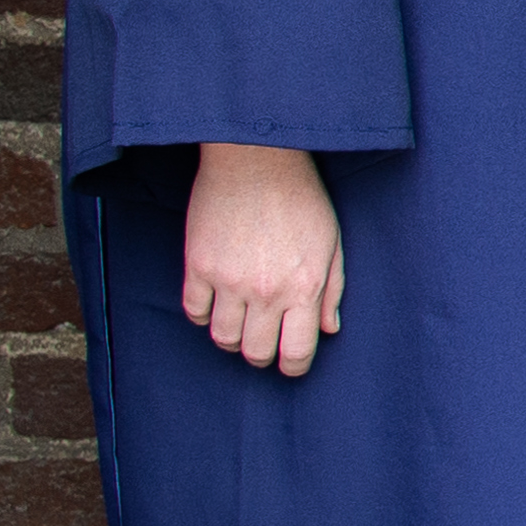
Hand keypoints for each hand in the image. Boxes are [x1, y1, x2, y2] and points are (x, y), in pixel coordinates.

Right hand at [181, 143, 343, 378]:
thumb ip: (331, 291)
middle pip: (255, 353)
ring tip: (241, 322)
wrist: (257, 158)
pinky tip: (217, 302)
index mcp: (304, 287)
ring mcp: (228, 280)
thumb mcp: (332, 243)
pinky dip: (204, 315)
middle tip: (264, 341)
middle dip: (262, 354)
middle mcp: (265, 291)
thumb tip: (329, 330)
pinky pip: (194, 312)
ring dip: (232, 338)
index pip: (295, 353)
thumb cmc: (301, 198)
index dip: (293, 367)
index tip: (290, 363)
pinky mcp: (198, 265)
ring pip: (222, 338)